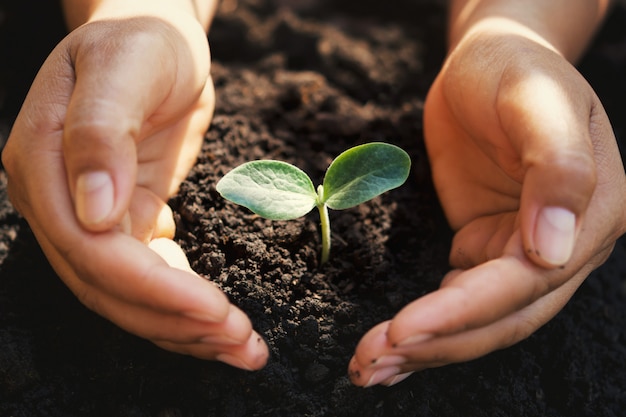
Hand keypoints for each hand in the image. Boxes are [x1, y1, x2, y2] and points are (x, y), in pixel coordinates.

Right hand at [2, 16, 267, 369]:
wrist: (155, 34)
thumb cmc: (142, 39)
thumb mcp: (126, 65)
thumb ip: (101, 131)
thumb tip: (94, 210)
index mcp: (43, 161)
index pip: (91, 248)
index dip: (152, 289)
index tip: (214, 310)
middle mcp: (58, 198)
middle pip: (108, 285)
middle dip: (175, 321)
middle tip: (242, 343)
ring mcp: (90, 214)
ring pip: (127, 293)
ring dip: (183, 327)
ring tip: (242, 347)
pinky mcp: (127, 219)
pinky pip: (149, 275)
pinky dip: (183, 303)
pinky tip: (217, 320)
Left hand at [348, 31, 625, 386]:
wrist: (489, 60)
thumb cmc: (512, 67)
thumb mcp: (536, 99)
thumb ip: (557, 167)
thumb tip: (554, 253)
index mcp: (592, 213)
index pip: (524, 282)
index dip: (462, 312)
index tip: (403, 330)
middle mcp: (566, 245)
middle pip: (502, 316)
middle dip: (435, 344)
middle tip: (369, 363)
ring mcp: (526, 251)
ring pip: (481, 319)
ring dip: (427, 349)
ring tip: (368, 369)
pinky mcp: (489, 247)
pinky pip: (461, 300)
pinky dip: (428, 326)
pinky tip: (393, 346)